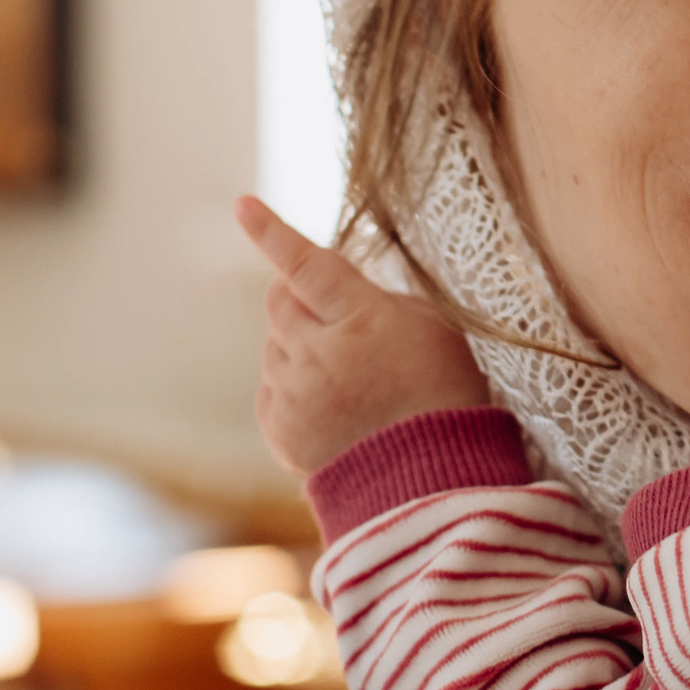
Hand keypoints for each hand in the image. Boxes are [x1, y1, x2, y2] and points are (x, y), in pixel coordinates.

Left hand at [234, 195, 490, 474]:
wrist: (431, 482)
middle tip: (333, 316)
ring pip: (274, 347)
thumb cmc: (446, 397)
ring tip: (350, 380)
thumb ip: (384, 302)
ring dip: (300, 348)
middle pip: (280, 302)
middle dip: (298, 298)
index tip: (243, 207)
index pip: (306, 264)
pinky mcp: (280, 430)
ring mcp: (294, 393)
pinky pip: (271, 391)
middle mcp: (317, 352)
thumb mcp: (436, 330)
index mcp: (359, 318)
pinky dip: (293, 389)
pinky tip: (333, 407)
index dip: (272, 233)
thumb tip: (347, 292)